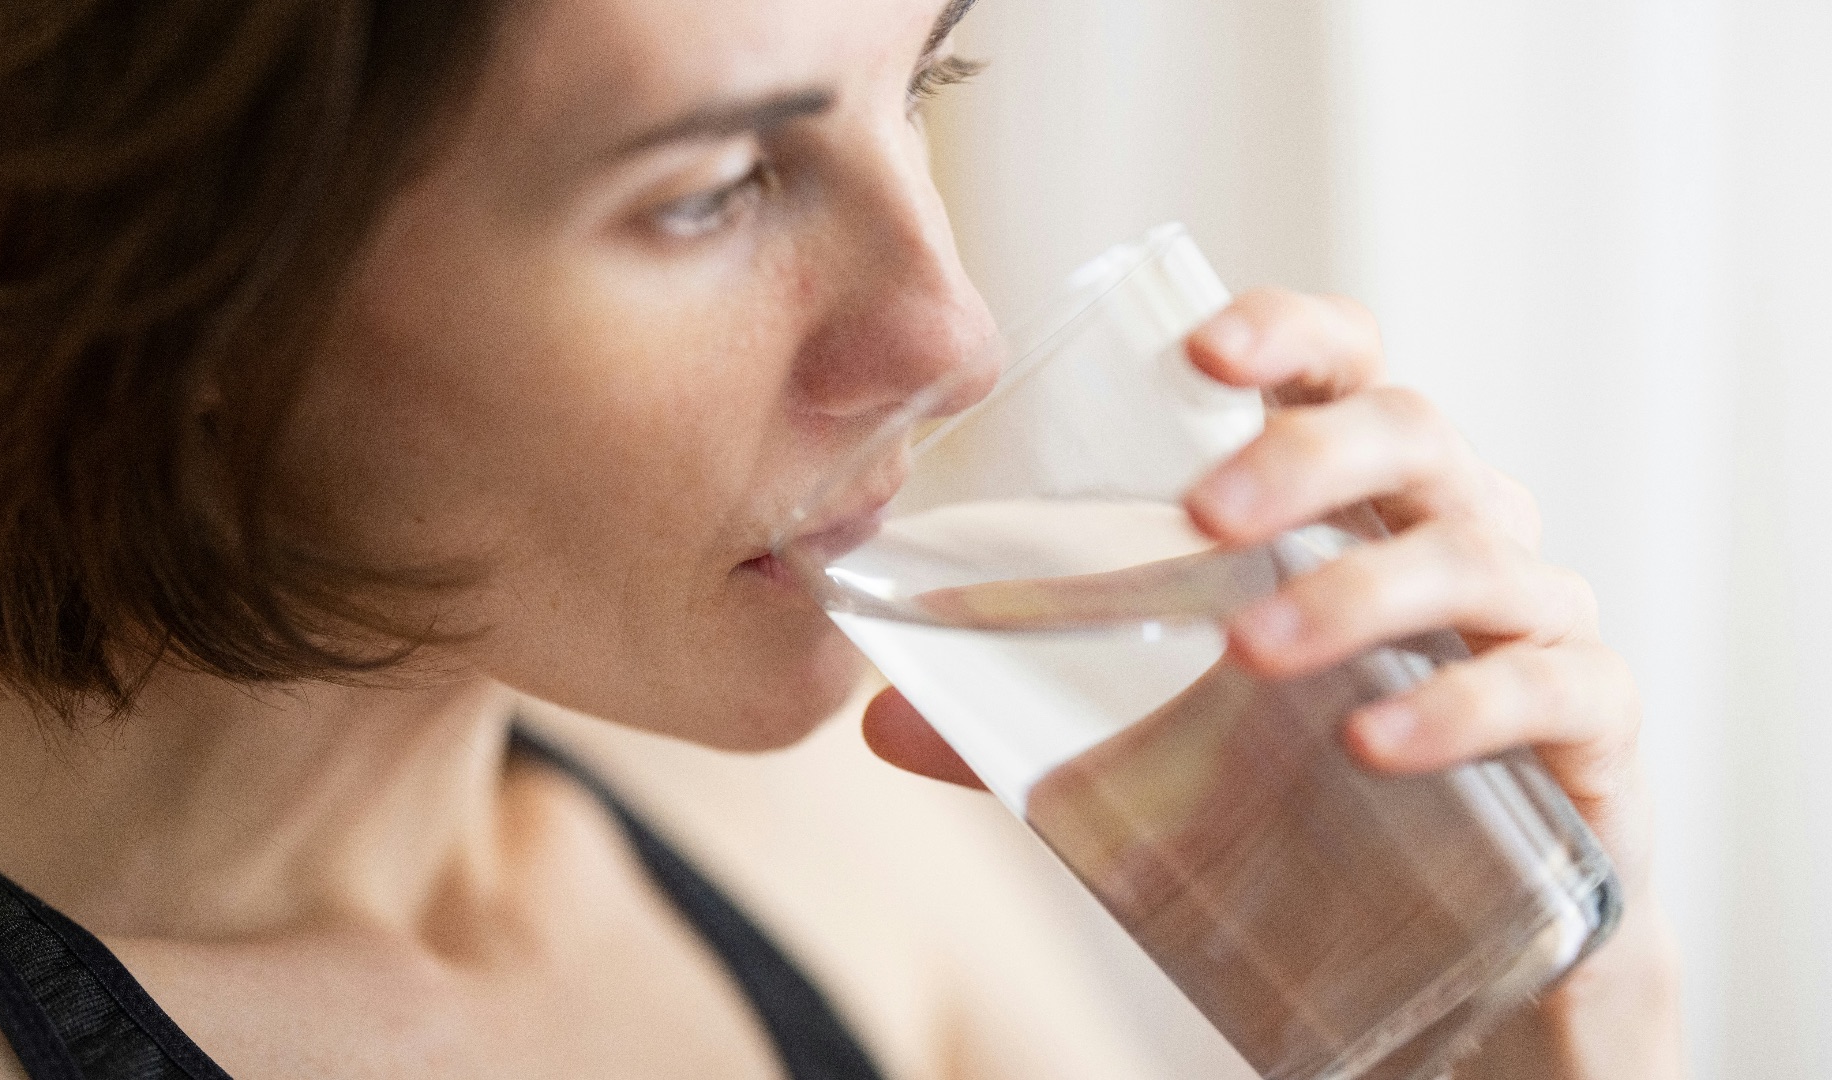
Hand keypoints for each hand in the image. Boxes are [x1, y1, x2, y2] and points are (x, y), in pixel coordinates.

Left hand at [863, 287, 1682, 1078]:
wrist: (1469, 952)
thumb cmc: (1315, 804)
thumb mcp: (1170, 752)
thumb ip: (1039, 724)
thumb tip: (880, 719)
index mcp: (1357, 506)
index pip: (1341, 369)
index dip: (1286, 333)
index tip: (1200, 347)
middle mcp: (1458, 534)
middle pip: (1414, 433)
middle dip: (1308, 456)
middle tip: (1205, 514)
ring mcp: (1534, 624)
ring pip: (1477, 555)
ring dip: (1363, 588)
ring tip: (1254, 648)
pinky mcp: (1592, 731)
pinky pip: (1552, 688)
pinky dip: (1460, 704)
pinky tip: (1371, 740)